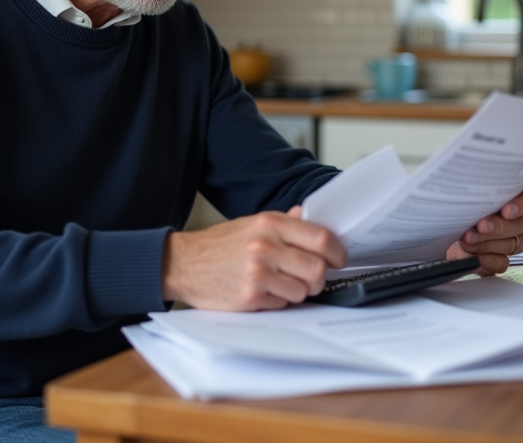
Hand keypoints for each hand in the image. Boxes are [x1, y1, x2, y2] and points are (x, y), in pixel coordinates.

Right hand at [162, 206, 346, 310]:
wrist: (184, 263)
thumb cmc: (219, 245)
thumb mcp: (252, 223)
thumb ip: (284, 222)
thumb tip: (308, 217)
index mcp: (269, 223)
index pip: (320, 237)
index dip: (337, 252)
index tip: (338, 259)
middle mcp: (265, 245)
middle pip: (317, 268)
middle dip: (319, 278)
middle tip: (311, 278)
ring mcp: (257, 272)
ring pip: (303, 290)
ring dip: (298, 291)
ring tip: (281, 284)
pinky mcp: (249, 296)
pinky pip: (282, 304)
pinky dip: (278, 300)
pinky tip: (264, 291)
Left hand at [448, 183, 522, 276]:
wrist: (440, 228)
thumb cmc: (456, 205)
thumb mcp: (464, 192)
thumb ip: (477, 189)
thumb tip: (473, 187)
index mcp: (515, 194)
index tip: (507, 210)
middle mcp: (519, 218)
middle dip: (501, 226)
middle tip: (481, 226)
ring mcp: (513, 240)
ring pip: (513, 244)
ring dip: (489, 242)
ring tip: (468, 238)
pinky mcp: (501, 259)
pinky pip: (502, 263)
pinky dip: (487, 259)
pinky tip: (474, 256)